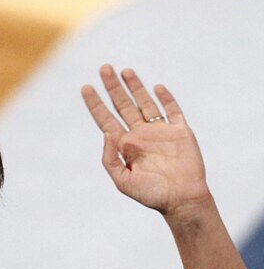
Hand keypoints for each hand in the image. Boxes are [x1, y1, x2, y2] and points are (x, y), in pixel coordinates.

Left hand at [81, 65, 210, 218]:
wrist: (181, 200)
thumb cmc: (151, 194)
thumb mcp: (122, 181)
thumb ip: (110, 159)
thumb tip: (106, 133)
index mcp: (124, 145)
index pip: (105, 119)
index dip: (95, 103)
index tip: (85, 87)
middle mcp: (140, 135)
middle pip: (123, 105)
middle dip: (112, 87)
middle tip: (104, 68)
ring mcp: (160, 131)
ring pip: (145, 102)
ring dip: (135, 86)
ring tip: (124, 70)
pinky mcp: (180, 132)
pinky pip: (172, 110)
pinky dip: (166, 98)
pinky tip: (157, 87)